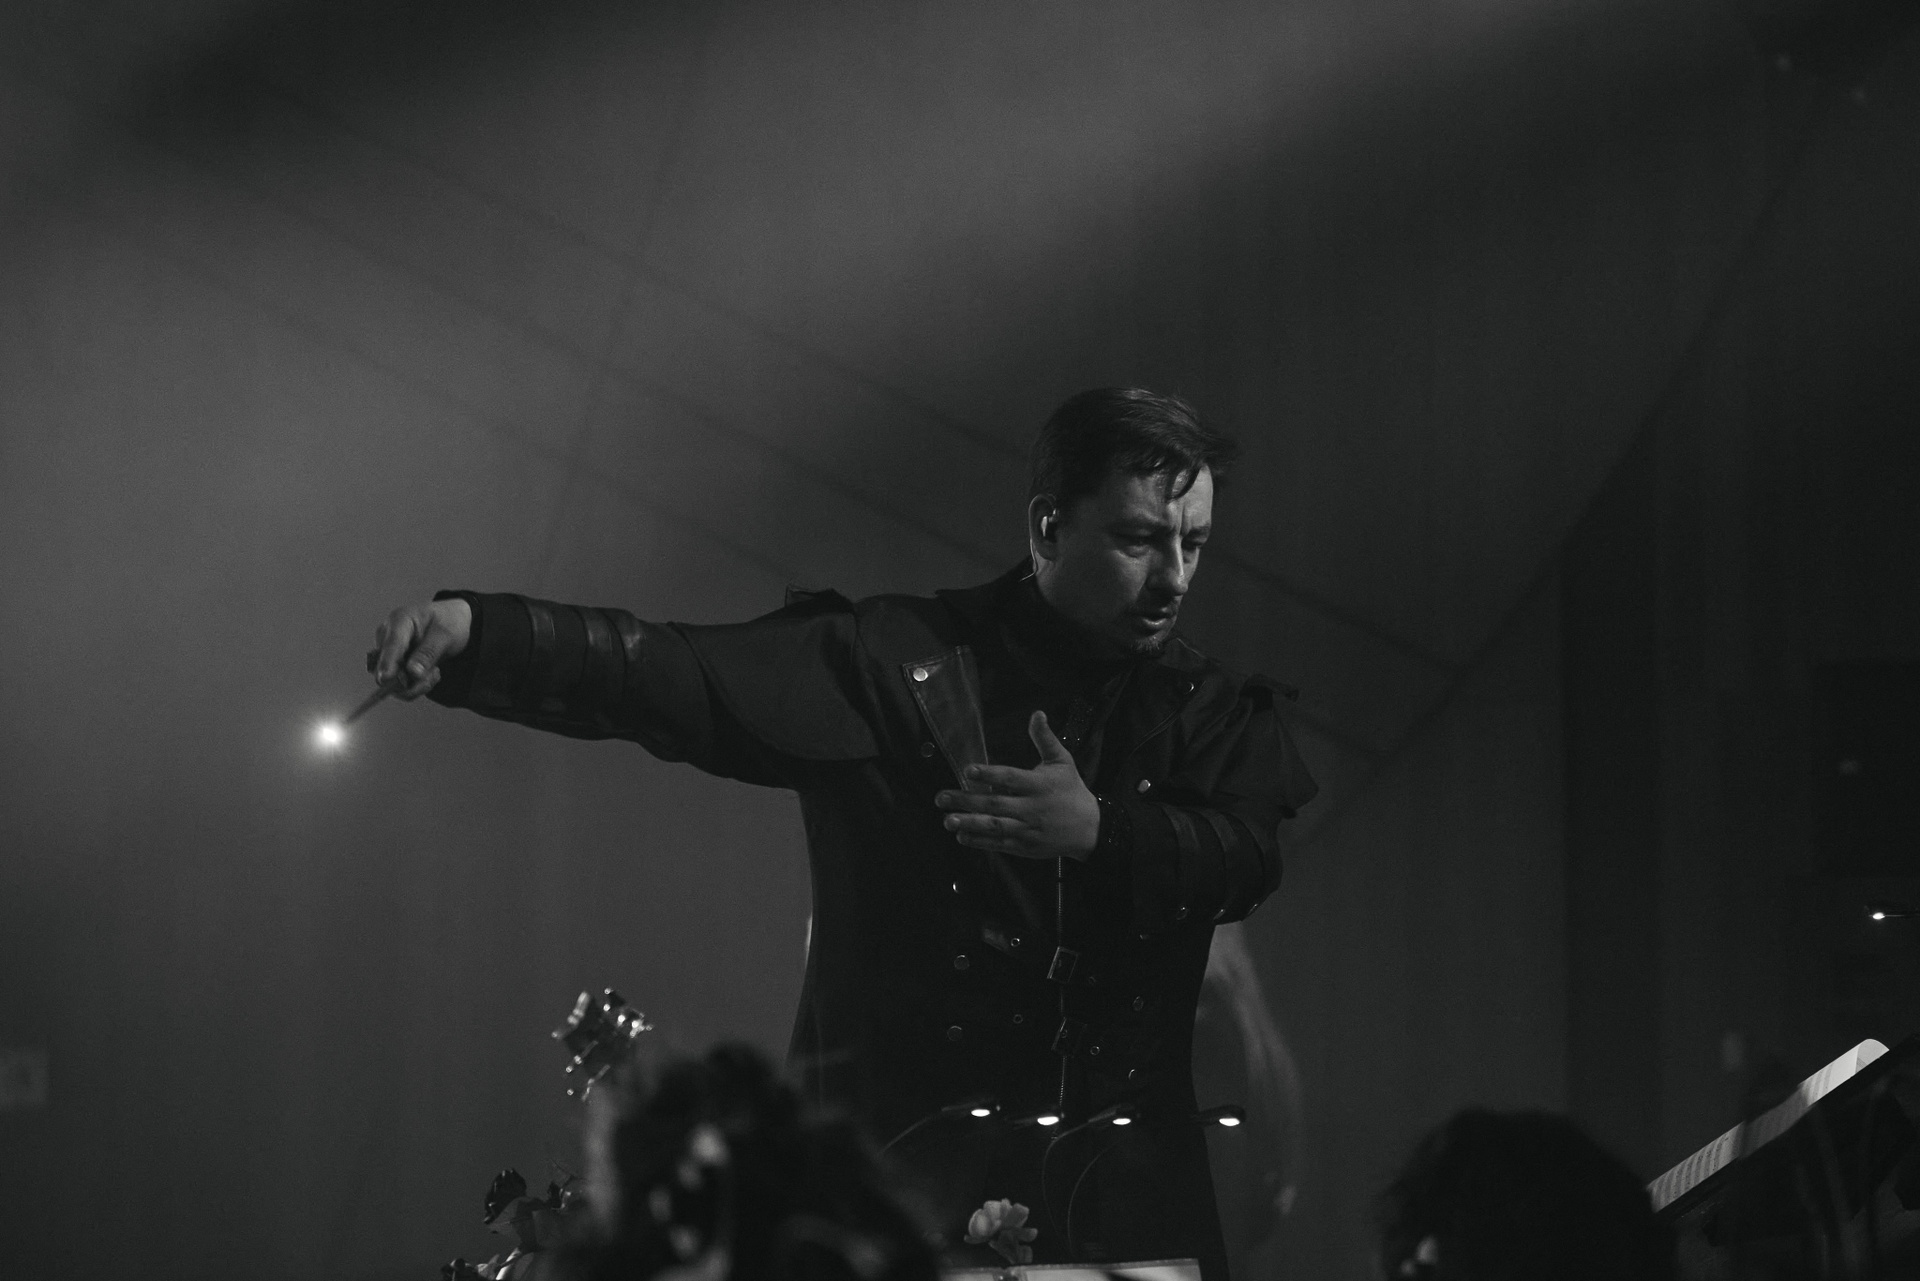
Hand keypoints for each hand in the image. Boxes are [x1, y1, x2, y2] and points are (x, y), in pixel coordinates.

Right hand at [370, 597, 471, 699]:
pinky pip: (399, 685)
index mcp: (399, 621)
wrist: (450, 618)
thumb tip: (412, 672)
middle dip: (410, 680)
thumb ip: (429, 652)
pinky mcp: (393, 665)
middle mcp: (387, 637)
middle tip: (434, 675)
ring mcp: (388, 653)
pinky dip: (416, 685)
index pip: (390, 645)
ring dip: (416, 684)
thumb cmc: (446, 619)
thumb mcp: (446, 634)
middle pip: (386, 668)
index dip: (387, 663)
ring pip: (392, 681)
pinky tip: (430, 673)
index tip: (386, 679)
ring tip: (435, 672)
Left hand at [934, 710, 1099, 860]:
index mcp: (1039, 785)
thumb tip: (1037, 713)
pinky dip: (980, 841)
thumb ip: (1045, 739)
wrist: (1090, 828)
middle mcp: (1031, 808)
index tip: (968, 770)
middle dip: (966, 801)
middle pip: (995, 804)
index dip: (989, 774)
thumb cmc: (1071, 790)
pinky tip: (962, 837)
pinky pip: (999, 844)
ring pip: (994, 827)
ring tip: (947, 820)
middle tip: (941, 797)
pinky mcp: (1025, 846)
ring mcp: (1027, 829)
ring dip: (969, 824)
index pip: (1010, 778)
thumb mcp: (1063, 761)